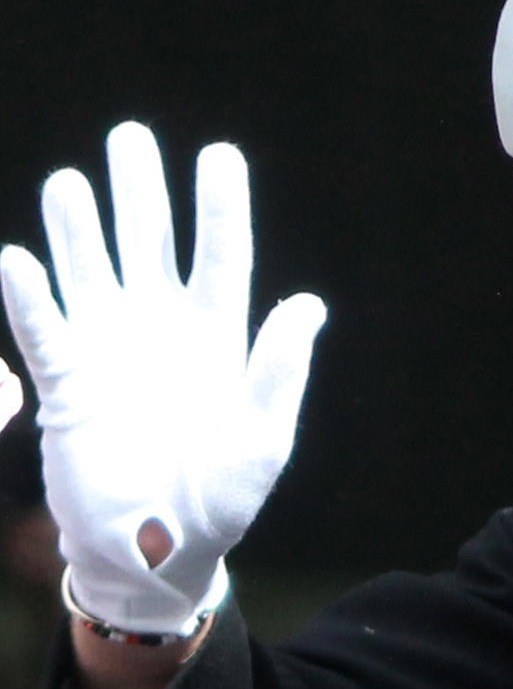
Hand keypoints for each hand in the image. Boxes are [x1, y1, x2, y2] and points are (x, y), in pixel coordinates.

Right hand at [0, 122, 325, 632]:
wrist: (160, 551)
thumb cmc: (221, 500)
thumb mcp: (264, 440)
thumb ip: (278, 370)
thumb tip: (308, 302)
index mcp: (218, 339)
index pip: (221, 257)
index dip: (219, 205)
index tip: (218, 153)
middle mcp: (161, 331)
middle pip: (149, 244)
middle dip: (140, 191)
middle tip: (131, 136)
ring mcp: (111, 352)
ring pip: (90, 272)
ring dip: (79, 228)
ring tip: (71, 181)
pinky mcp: (68, 386)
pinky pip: (44, 332)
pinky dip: (32, 299)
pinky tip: (20, 259)